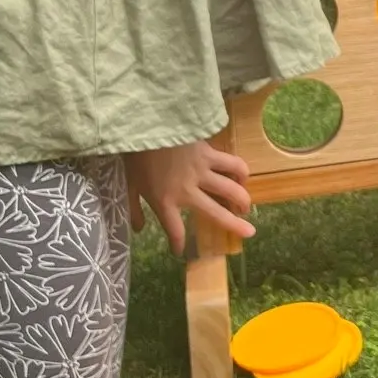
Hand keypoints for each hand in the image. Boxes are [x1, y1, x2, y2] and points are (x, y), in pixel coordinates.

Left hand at [125, 140, 254, 256]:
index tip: (180, 251)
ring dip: (242, 199)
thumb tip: (138, 229)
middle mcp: (188, 191)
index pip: (174, 230)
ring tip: (246, 206)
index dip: (179, 243)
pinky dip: (240, 171)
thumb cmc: (135, 155)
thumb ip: (134, 209)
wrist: (146, 126)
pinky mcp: (210, 154)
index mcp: (164, 201)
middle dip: (234, 226)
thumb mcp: (129, 184)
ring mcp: (202, 172)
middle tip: (248, 232)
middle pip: (216, 213)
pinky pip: (231, 165)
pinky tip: (242, 175)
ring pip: (231, 190)